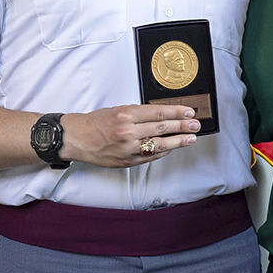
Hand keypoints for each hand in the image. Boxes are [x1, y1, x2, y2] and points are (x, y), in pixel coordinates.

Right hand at [62, 103, 200, 168]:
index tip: (189, 112)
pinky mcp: (127, 161)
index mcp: (126, 115)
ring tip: (190, 138)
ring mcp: (128, 149)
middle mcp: (128, 132)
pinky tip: (172, 147)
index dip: (177, 112)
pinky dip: (163, 151)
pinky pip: (150, 156)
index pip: (158, 113)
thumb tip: (162, 115)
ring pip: (160, 145)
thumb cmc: (95, 123)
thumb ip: (139, 114)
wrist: (76, 139)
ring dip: (178, 141)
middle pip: (162, 128)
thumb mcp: (117, 110)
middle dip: (182, 126)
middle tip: (195, 125)